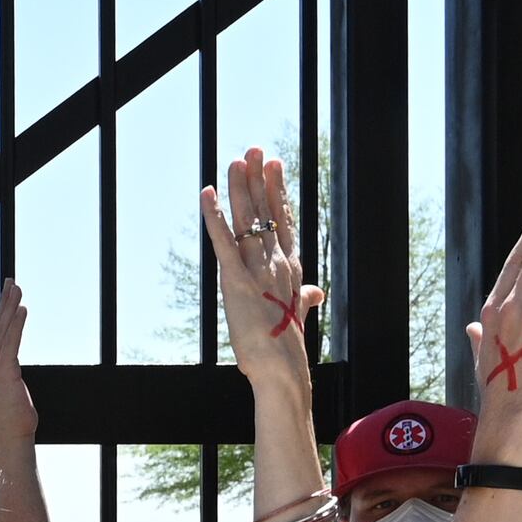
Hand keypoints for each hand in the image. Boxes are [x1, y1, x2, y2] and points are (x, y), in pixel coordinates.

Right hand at [0, 279, 38, 452]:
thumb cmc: (13, 418)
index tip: (8, 294)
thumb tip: (9, 366)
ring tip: (16, 288)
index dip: (1, 313)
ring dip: (9, 307)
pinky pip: (10, 342)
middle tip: (11, 280)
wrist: (11, 436)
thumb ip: (6, 373)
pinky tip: (21, 309)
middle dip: (4, 302)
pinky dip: (15, 324)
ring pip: (1, 331)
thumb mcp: (8, 390)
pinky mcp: (3, 372)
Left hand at [204, 148, 321, 393]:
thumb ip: (304, 299)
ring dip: (240, 188)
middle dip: (260, 179)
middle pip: (268, 212)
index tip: (275, 166)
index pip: (285, 221)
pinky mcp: (236, 281)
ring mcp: (258, 270)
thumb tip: (315, 295)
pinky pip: (223, 242)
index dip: (279, 191)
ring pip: (249, 220)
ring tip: (237, 160)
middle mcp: (278, 263)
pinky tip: (205, 194)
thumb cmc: (286, 349)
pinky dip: (213, 217)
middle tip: (256, 149)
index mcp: (291, 269)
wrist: (282, 372)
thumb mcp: (296, 316)